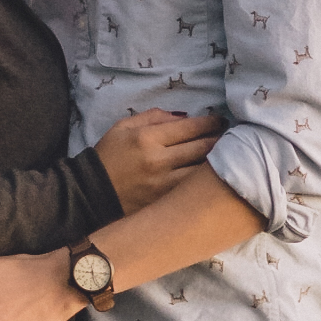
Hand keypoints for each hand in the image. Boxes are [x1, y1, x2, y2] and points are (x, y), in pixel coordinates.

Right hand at [94, 107, 221, 214]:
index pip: (190, 128)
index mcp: (147, 138)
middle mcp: (158, 161)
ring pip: (202, 171)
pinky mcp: (165, 203)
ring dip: (217, 162)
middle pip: (203, 148)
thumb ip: (154, 117)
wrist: (91, 194)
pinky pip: (193, 189)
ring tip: (226, 156)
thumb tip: (185, 117)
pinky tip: (211, 176)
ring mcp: (163, 185)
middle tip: (230, 137)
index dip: (211, 123)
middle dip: (220, 140)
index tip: (220, 121)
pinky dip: (204, 181)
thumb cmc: (109, 156)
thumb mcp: (123, 127)